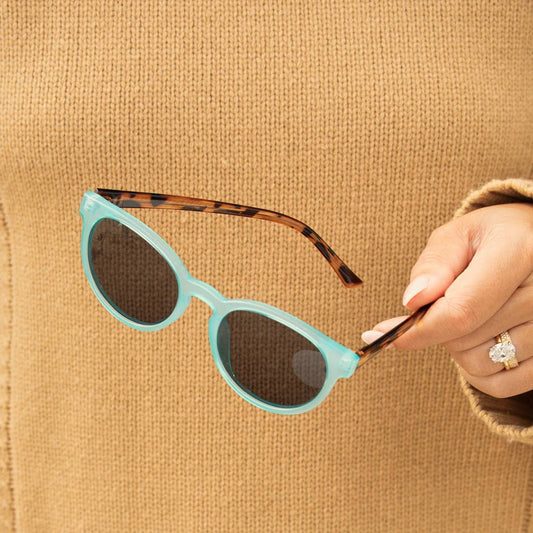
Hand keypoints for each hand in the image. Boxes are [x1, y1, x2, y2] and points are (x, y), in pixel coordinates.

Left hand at [362, 203, 532, 397]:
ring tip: (470, 314)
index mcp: (522, 253)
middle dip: (437, 327)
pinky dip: (479, 370)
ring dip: (458, 347)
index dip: (417, 329)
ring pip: (480, 365)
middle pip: (464, 341)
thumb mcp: (459, 236)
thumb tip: (412, 301)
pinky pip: (503, 385)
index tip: (384, 333)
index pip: (460, 311)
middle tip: (445, 302)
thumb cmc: (494, 238)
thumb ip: (434, 265)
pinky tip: (479, 341)